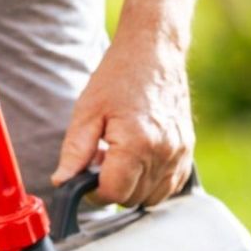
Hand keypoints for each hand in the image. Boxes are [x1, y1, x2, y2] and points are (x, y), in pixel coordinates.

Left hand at [52, 31, 194, 206]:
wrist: (153, 52)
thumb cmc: (117, 78)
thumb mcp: (86, 114)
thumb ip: (74, 153)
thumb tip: (62, 182)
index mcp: (136, 144)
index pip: (112, 194)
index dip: (93, 192)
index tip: (86, 178)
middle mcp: (163, 151)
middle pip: (131, 198)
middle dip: (111, 186)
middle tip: (102, 160)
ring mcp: (179, 151)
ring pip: (151, 196)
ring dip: (132, 186)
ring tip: (120, 158)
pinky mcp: (188, 148)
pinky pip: (169, 185)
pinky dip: (151, 182)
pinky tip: (138, 160)